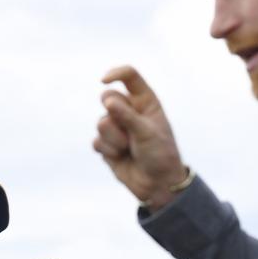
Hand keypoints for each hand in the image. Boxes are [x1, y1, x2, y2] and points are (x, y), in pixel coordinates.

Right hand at [95, 66, 186, 209]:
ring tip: (129, 148)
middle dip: (113, 113)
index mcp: (145, 102)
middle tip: (127, 130)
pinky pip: (97, 141)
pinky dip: (109, 150)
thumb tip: (108, 101)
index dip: (115, 74)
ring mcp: (117, 128)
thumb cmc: (160, 155)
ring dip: (115, 139)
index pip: (129, 76)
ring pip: (101, 122)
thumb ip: (127, 116)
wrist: (158, 184)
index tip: (104, 80)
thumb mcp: (147, 133)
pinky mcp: (107, 145)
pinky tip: (121, 157)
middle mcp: (129, 111)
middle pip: (107, 96)